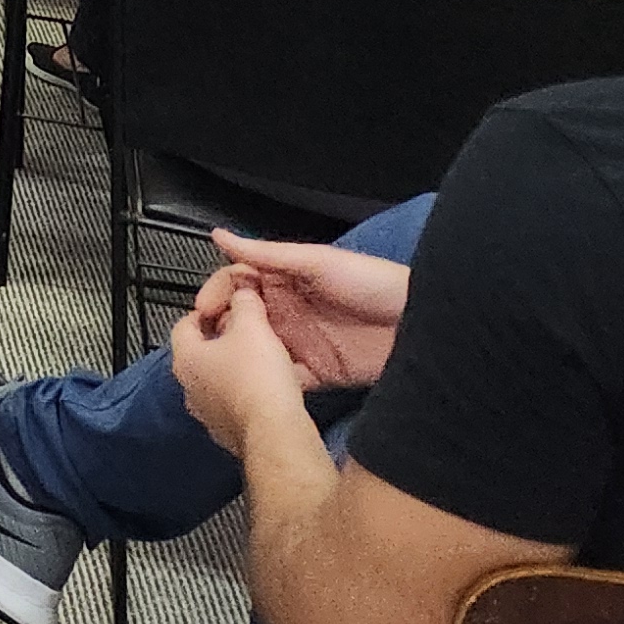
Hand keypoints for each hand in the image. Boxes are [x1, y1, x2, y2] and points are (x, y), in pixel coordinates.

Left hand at [170, 278, 318, 458]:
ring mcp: (208, 415)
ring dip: (236, 370)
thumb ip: (244, 304)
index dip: (206, 311)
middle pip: (201, 354)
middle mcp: (190, 389)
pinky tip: (269, 391)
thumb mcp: (252, 326)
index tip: (223, 307)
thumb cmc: (258, 381)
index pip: (184, 324)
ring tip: (261, 360)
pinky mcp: (230, 434)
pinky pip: (236, 407)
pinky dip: (248, 396)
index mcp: (185, 358)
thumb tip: (243, 295)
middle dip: (223, 341)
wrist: (275, 432)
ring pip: (218, 382)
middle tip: (246, 331)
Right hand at [201, 230, 408, 389]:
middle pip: (242, 320)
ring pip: (258, 351)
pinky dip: (271, 384)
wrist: (420, 323)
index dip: (217, 294)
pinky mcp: (319, 373)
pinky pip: (286, 380)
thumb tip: (218, 236)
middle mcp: (287, 312)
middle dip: (221, 330)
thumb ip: (268, 255)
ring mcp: (301, 344)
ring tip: (226, 369)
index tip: (202, 312)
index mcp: (283, 281)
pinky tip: (260, 387)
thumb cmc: (369, 282)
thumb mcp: (317, 262)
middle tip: (206, 345)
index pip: (238, 284)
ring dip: (242, 358)